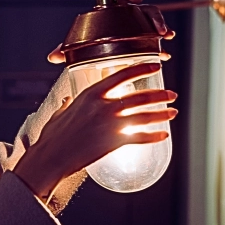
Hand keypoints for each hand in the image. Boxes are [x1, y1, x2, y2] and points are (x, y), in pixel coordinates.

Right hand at [13, 61, 176, 199]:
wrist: (52, 158)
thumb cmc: (52, 137)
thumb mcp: (59, 114)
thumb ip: (68, 106)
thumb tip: (67, 102)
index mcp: (91, 94)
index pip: (122, 75)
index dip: (142, 69)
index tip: (155, 66)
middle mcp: (104, 106)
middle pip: (140, 96)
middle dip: (159, 95)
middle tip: (171, 95)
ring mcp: (111, 124)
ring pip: (145, 116)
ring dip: (162, 113)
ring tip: (173, 112)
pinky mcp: (115, 142)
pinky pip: (141, 137)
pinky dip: (154, 136)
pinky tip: (164, 135)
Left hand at [47, 0, 174, 63]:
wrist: (96, 57)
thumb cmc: (87, 43)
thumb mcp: (77, 44)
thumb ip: (66, 48)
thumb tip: (52, 57)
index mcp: (111, 11)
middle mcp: (127, 17)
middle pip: (143, 9)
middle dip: (153, 15)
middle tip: (158, 27)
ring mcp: (137, 27)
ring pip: (152, 22)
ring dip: (160, 27)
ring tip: (165, 36)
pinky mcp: (143, 40)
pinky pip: (154, 39)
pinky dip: (160, 45)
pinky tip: (164, 52)